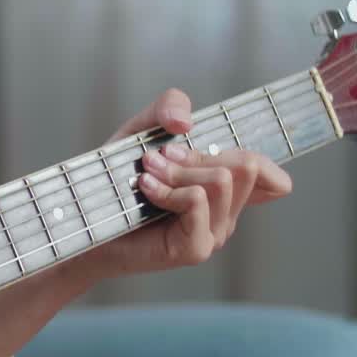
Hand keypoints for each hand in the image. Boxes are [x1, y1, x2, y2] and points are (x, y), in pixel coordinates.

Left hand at [77, 88, 292, 280]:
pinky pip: (198, 201)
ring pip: (222, 180)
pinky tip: (145, 190)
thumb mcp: (142, 130)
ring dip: (177, 170)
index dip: (250, 153)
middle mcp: (226, 214)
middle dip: (197, 154)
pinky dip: (168, 188)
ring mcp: (214, 234)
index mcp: (224, 190)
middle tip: (156, 159)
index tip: (191, 147)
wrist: (82, 224)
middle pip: (247, 164)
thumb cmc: (114, 181)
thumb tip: (187, 122)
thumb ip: (169, 107)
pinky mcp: (195, 249)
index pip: (274, 176)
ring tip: (145, 174)